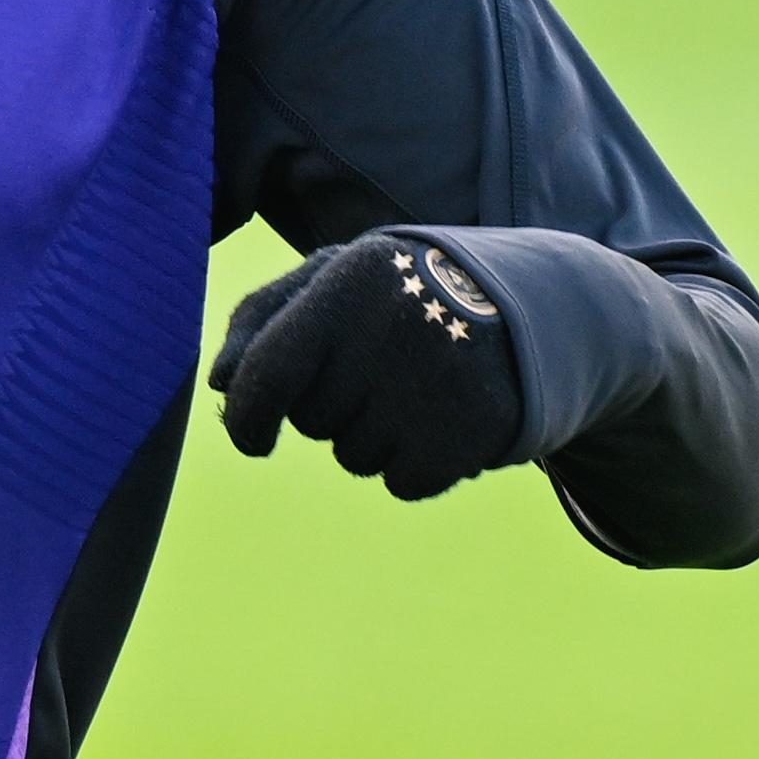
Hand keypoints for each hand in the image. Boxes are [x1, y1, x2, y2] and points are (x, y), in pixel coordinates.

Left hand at [210, 233, 523, 500]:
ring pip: (353, 458)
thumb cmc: (403, 290)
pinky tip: (444, 420)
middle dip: (328, 409)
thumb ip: (263, 316)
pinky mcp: (477, 429)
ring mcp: (438, 381)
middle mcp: (393, 329)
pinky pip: (403, 483)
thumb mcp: (336, 274)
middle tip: (378, 370)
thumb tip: (221, 382)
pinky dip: (415, 466)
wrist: (537, 308)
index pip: (267, 371)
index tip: (252, 438)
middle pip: (311, 420)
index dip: (246, 416)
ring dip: (372, 438)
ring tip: (416, 388)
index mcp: (349, 280)